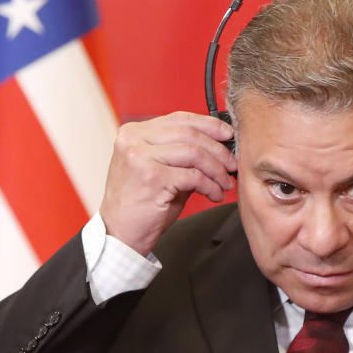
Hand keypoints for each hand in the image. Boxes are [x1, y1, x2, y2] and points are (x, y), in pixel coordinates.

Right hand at [99, 112, 236, 254]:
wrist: (119, 233)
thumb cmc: (141, 205)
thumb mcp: (160, 170)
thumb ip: (181, 155)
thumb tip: (219, 147)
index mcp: (134, 133)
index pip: (180, 118)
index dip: (209, 124)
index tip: (228, 134)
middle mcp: (134, 140)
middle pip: (190, 133)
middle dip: (218, 149)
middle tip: (233, 164)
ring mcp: (140, 157)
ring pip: (194, 152)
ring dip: (217, 169)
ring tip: (225, 183)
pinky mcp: (151, 177)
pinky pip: (193, 176)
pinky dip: (210, 185)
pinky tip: (215, 194)